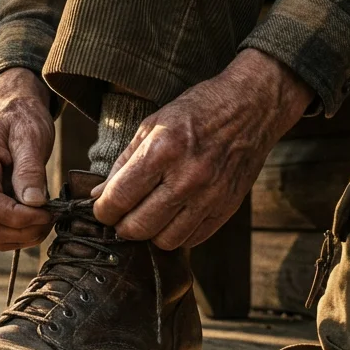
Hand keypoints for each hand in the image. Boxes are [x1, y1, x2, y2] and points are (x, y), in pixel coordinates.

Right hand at [0, 68, 55, 250]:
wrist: (15, 111)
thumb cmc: (22, 117)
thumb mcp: (30, 136)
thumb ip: (30, 169)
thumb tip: (34, 203)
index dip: (16, 216)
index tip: (45, 212)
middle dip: (21, 230)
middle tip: (50, 217)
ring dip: (22, 236)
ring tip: (47, 218)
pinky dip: (20, 234)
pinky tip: (38, 219)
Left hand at [91, 49, 313, 249]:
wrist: (250, 108)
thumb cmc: (197, 112)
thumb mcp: (152, 125)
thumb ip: (123, 163)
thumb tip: (99, 195)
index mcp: (162, 151)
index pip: (119, 199)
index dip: (103, 211)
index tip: (101, 209)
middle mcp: (187, 177)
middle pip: (139, 227)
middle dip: (121, 226)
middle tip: (121, 217)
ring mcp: (210, 196)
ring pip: (165, 241)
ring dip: (149, 234)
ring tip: (147, 218)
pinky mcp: (227, 208)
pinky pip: (192, 239)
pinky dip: (176, 234)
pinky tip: (172, 217)